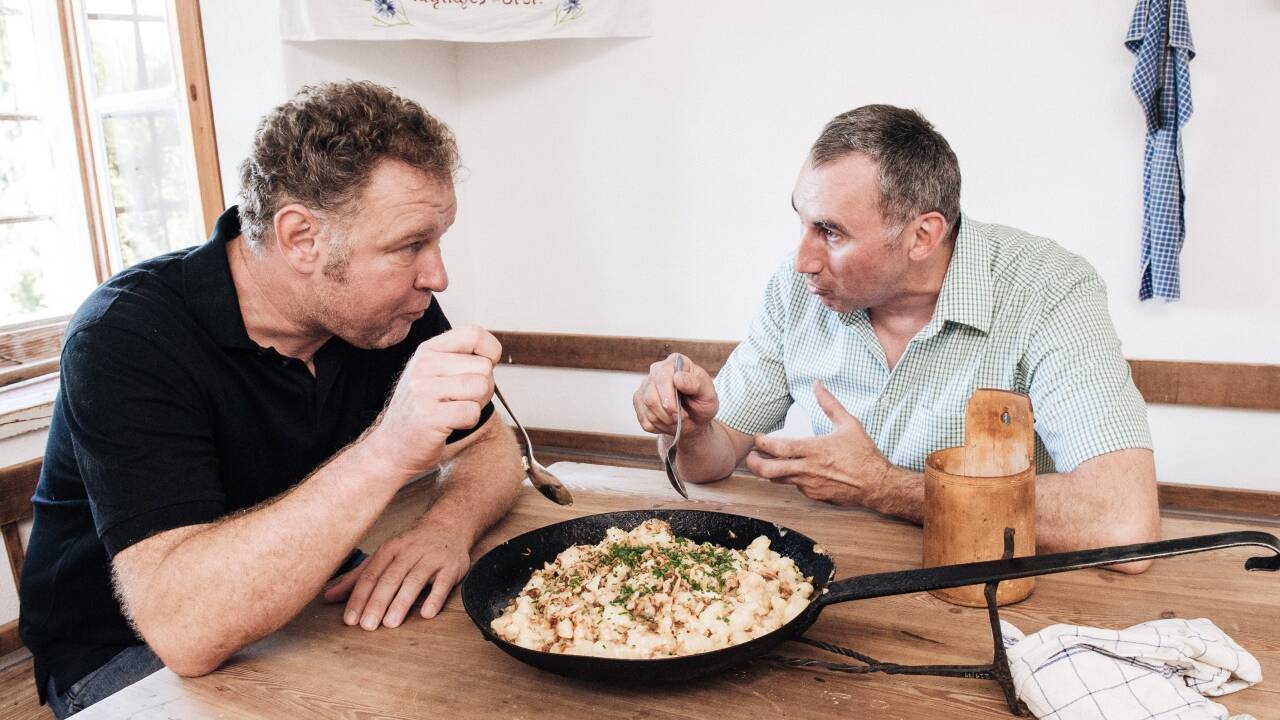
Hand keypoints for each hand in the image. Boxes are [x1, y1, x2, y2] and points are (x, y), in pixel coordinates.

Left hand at [324, 522, 469, 629]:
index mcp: (390, 550)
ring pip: (414, 580)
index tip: (351, 619)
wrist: (449, 526)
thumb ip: (358, 577)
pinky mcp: (451, 567)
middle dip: (377, 602)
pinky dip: (435, 598)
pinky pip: (442, 583)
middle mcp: (409, 552)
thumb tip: (329, 597)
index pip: (370, 575)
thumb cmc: (413, 546)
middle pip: (390, 578)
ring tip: (391, 623)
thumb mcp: (384, 556)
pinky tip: (426, 613)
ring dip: (401, 602)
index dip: (359, 597)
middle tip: (368, 625)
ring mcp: (431, 558)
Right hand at [367, 326, 500, 477]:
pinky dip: (469, 422)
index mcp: (427, 350)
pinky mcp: (428, 415)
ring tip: (455, 410)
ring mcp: (423, 390)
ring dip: (477, 405)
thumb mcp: (434, 374)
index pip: (473, 334)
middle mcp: (423, 365)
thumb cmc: (422, 410)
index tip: (481, 370)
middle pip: (484, 367)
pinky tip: (450, 424)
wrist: (393, 447)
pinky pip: (473, 412)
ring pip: (481, 387)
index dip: (490, 352)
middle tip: (461, 400)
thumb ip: (460, 359)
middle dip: (484, 387)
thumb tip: (494, 356)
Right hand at [632, 353, 718, 439]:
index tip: (681, 412)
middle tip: (681, 418)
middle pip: (650, 396)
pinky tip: (668, 421)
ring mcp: (646, 385)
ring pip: (646, 408)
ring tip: (676, 419)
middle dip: (667, 413)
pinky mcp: (639, 401)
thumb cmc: (703, 402)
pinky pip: (644, 419)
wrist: (696, 418)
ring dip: (664, 420)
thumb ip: (696, 384)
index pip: (662, 377)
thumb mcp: (708, 394)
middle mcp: (657, 370)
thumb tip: (677, 378)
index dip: (669, 398)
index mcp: (675, 362)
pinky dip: (658, 426)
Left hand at [744, 381, 890, 505]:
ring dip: (769, 472)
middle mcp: (808, 469)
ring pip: (779, 480)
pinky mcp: (815, 496)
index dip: (762, 443)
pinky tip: (796, 471)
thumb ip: (829, 403)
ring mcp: (810, 485)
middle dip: (753, 464)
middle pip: (769, 470)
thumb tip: (818, 384)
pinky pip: (796, 486)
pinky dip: (792, 478)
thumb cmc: (864, 454)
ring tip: (765, 463)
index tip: (757, 437)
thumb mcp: (848, 424)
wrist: (877, 484)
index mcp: (813, 449)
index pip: (778, 447)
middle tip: (749, 457)